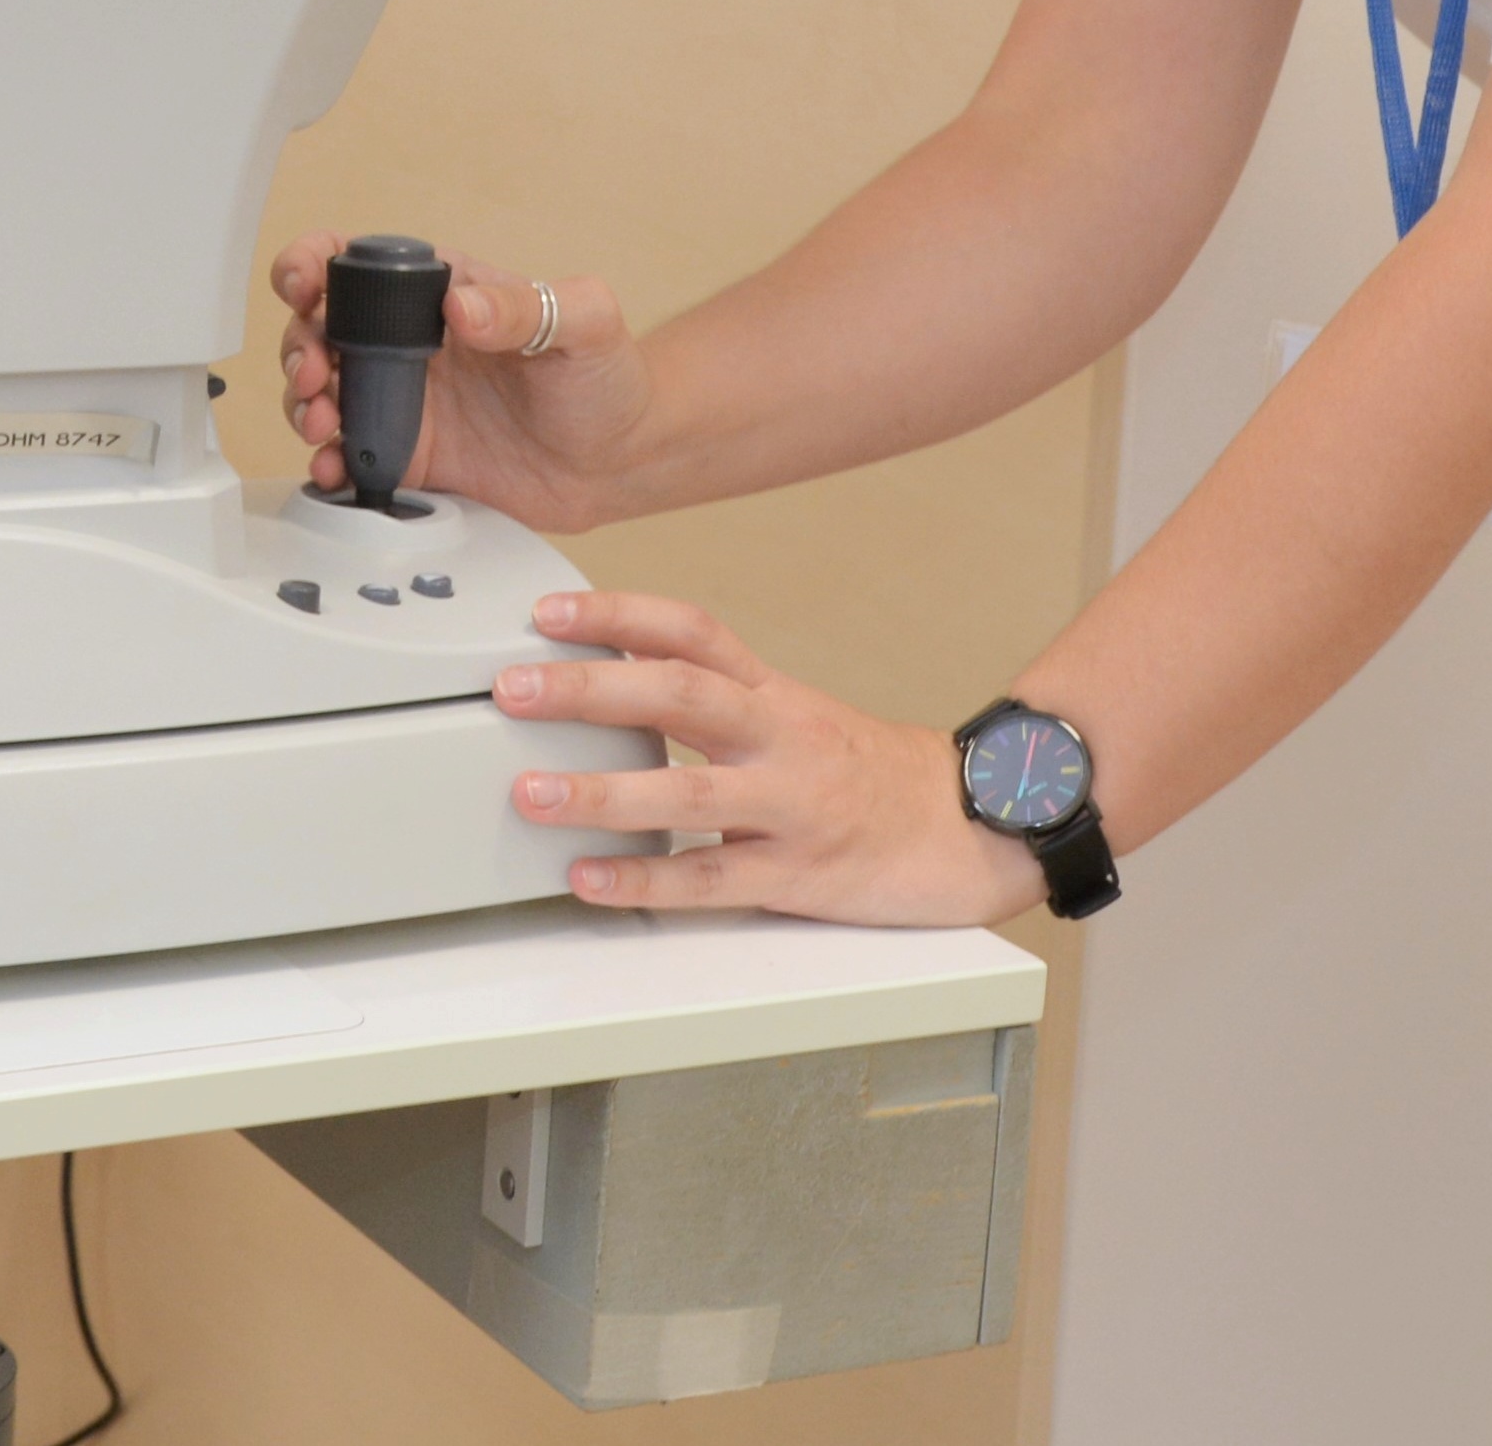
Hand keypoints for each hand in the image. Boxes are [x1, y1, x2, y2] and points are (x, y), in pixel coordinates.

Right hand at [270, 232, 658, 532]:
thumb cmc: (607, 378)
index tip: (305, 287)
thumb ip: (523, 306)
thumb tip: (461, 305)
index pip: (355, 262)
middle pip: (319, 329)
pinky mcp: (409, 456)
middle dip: (299, 346)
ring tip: (322, 422)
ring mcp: (404, 401)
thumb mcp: (582, 322)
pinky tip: (335, 466)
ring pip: (321, 393)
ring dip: (302, 403)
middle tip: (317, 373)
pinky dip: (328, 462)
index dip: (313, 265)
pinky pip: (350, 455)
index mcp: (439, 294)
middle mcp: (409, 345)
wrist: (622, 461)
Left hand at [495, 590, 1041, 926]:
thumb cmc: (872, 775)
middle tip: (510, 686)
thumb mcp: (795, 714)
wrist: (980, 828)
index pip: (693, 631)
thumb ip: (716, 693)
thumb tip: (620, 661)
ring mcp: (793, 806)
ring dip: (603, 793)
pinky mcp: (803, 874)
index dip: (619, 613)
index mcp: (774, 694)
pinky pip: (715, 880)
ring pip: (691, 792)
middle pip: (682, 693)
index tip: (546, 610)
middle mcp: (781, 737)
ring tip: (529, 794)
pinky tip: (591, 880)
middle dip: (589, 687)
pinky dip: (648, 881)